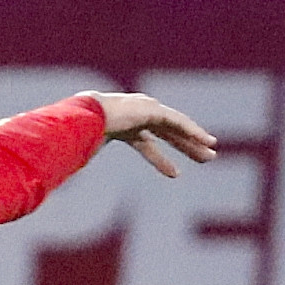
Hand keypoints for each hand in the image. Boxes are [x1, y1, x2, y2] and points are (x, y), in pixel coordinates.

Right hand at [88, 92, 218, 178]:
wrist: (82, 116)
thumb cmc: (80, 135)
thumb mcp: (89, 152)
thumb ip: (87, 158)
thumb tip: (71, 174)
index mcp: (122, 126)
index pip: (147, 144)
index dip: (161, 160)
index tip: (175, 173)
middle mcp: (137, 116)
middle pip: (168, 134)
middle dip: (186, 146)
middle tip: (205, 158)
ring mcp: (145, 110)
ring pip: (177, 127)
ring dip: (196, 140)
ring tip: (212, 152)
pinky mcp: (153, 110)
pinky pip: (178, 122)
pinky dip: (193, 132)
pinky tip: (208, 141)